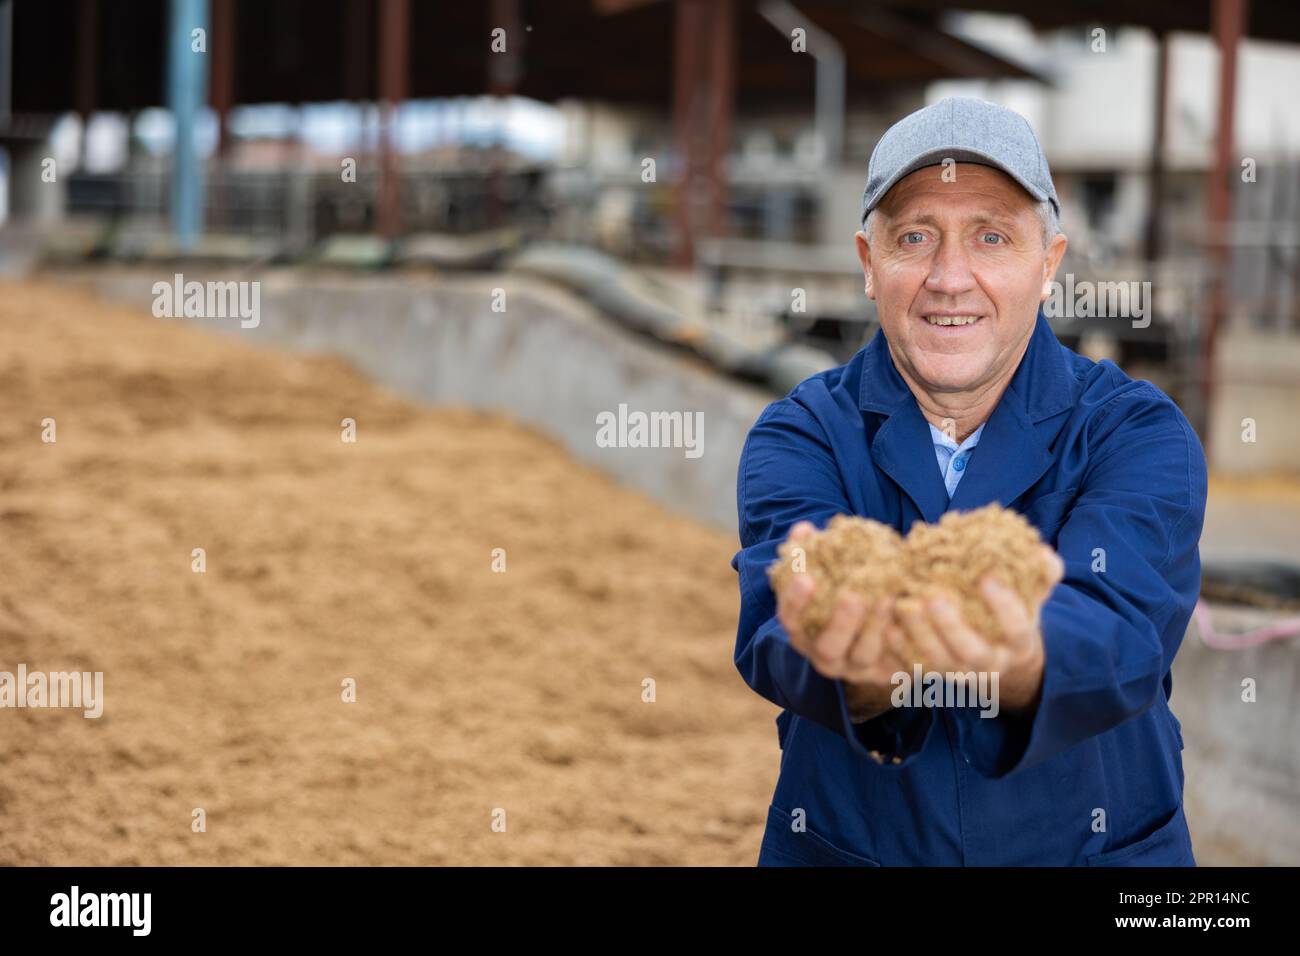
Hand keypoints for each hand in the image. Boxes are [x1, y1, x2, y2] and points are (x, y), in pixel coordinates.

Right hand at [775, 522, 913, 719]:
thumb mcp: (822, 575)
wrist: (868, 633)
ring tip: (887, 598)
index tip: (806, 578)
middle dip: (841, 623)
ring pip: (863, 655)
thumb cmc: (837, 594)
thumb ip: (810, 553)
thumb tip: (803, 529)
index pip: (790, 619)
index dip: (795, 601)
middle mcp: (824, 655)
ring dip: (875, 628)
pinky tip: (909, 618)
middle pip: (829, 647)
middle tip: (853, 596)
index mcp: (802, 630)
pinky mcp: (883, 672)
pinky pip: (894, 663)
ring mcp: (854, 667)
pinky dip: (901, 643)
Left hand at [893, 545, 1063, 711]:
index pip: (1016, 629)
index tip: (986, 578)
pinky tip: (887, 625)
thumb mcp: (1032, 598)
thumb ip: (1041, 575)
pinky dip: (899, 649)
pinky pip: (915, 667)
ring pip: (939, 662)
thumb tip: (1043, 552)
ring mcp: (961, 673)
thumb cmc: (1013, 617)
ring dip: (919, 634)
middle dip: (952, 626)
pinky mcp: (936, 674)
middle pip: (971, 653)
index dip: (1004, 607)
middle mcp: (990, 664)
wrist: (1001, 658)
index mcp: (1018, 644)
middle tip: (934, 596)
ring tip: (904, 605)